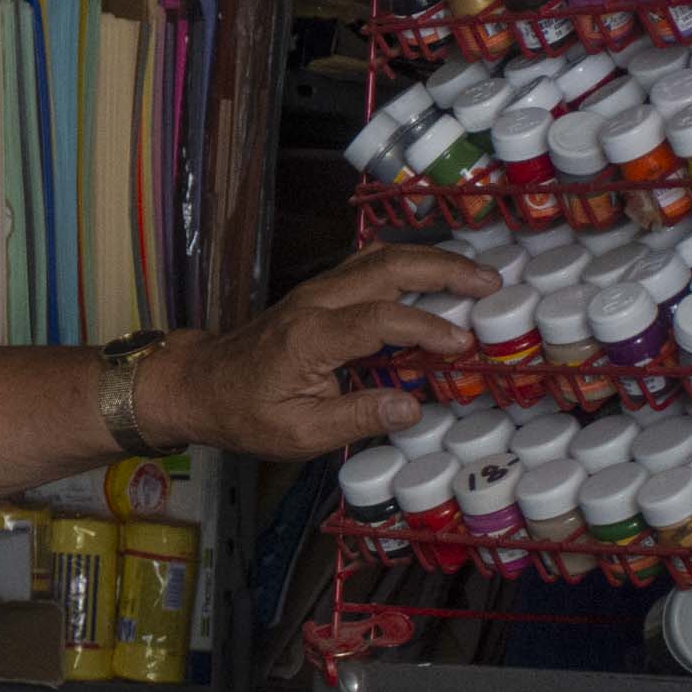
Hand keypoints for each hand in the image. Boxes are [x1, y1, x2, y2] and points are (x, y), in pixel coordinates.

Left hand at [140, 245, 499, 460]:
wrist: (199, 384)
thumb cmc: (245, 412)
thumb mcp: (298, 433)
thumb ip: (357, 418)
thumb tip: (412, 408)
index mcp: (310, 337)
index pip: (380, 319)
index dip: (426, 329)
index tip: (463, 343)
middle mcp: (315, 302)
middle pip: (387, 267)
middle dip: (443, 270)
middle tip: (491, 282)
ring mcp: (316, 291)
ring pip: (380, 258)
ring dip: (430, 260)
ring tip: (476, 273)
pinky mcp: (319, 292)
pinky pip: (369, 266)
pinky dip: (409, 265)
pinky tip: (437, 275)